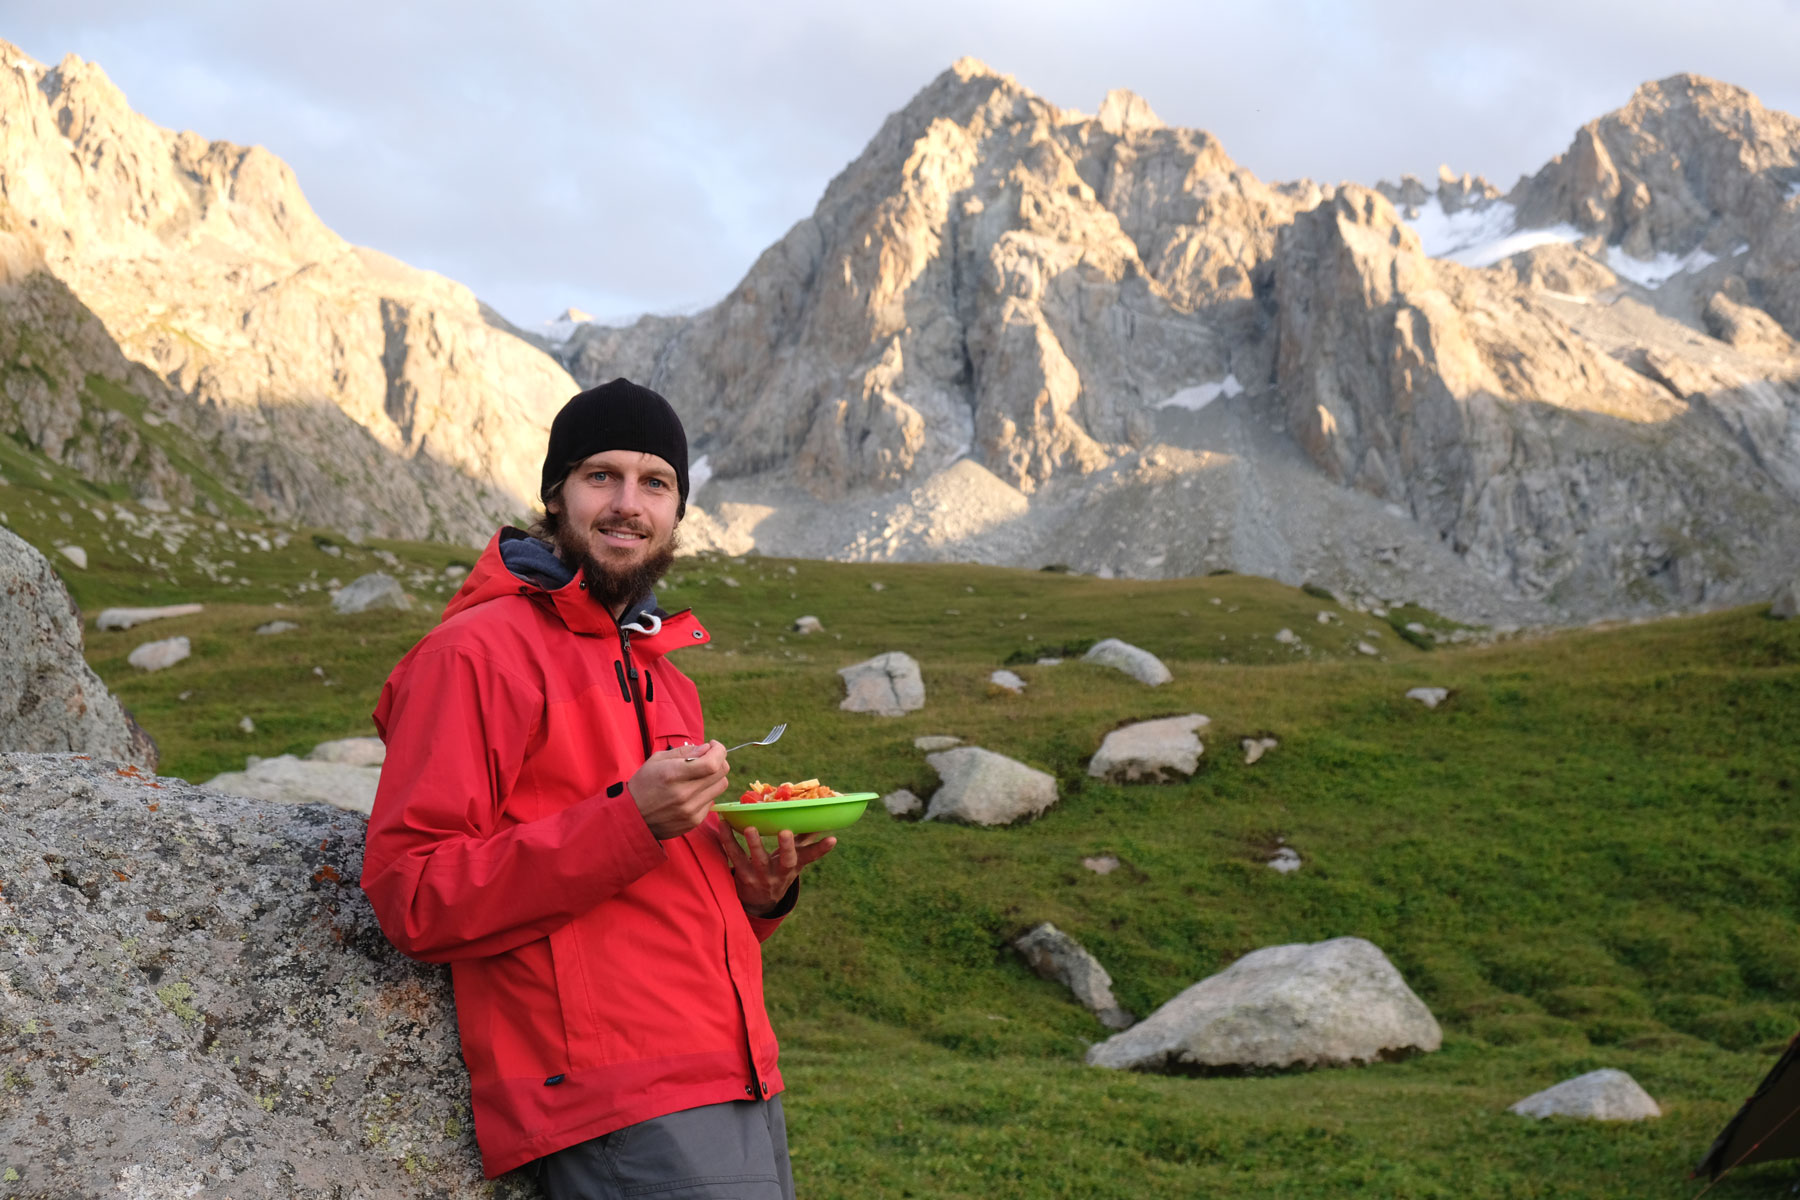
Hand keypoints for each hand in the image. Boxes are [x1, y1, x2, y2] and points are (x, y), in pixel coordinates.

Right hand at [630, 741, 729, 839]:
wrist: (632, 816)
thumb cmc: (644, 784)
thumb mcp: (658, 760)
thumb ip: (684, 752)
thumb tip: (707, 749)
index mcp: (673, 775)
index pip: (712, 763)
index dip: (719, 751)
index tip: (713, 746)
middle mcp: (684, 794)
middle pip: (721, 773)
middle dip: (719, 760)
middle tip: (708, 758)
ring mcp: (690, 810)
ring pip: (720, 787)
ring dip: (714, 777)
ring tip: (700, 775)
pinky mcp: (694, 821)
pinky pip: (711, 801)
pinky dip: (706, 793)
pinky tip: (692, 792)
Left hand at [711, 822, 835, 916]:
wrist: (758, 902)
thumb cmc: (778, 872)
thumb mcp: (793, 861)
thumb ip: (804, 841)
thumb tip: (820, 820)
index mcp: (793, 867)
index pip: (811, 857)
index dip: (822, 849)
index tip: (833, 839)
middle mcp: (779, 873)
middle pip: (786, 861)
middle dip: (786, 847)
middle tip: (785, 831)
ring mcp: (760, 876)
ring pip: (757, 860)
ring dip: (754, 843)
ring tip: (750, 828)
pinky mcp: (742, 875)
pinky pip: (734, 856)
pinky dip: (728, 840)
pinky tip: (724, 824)